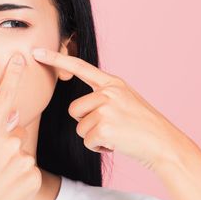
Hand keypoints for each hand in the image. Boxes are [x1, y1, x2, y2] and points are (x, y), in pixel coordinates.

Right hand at [0, 52, 41, 199]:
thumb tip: (12, 119)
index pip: (4, 99)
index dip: (13, 77)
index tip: (21, 59)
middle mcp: (11, 144)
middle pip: (15, 131)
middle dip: (7, 142)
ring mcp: (24, 161)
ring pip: (22, 151)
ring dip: (13, 161)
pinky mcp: (34, 176)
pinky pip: (29, 168)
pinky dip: (20, 176)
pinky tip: (7, 186)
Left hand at [31, 48, 179, 170]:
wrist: (164, 144)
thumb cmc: (143, 127)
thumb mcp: (126, 101)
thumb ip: (104, 97)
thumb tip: (79, 108)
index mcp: (113, 84)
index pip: (80, 67)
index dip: (57, 60)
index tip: (36, 51)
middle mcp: (109, 92)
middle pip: (75, 109)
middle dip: (87, 123)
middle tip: (112, 127)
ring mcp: (107, 108)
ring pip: (80, 127)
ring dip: (94, 136)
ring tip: (117, 135)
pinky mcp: (105, 127)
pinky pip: (88, 141)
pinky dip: (100, 147)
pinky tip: (117, 144)